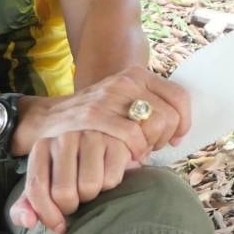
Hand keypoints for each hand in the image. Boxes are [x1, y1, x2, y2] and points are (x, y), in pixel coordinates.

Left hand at [9, 130, 139, 233]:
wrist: (98, 136)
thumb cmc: (67, 167)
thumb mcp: (44, 181)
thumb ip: (27, 205)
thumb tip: (29, 222)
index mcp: (41, 147)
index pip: (37, 188)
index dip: (47, 214)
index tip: (58, 227)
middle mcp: (65, 138)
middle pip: (64, 192)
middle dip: (70, 207)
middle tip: (76, 202)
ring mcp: (92, 138)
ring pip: (89, 187)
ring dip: (91, 197)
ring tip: (89, 189)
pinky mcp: (116, 143)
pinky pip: (111, 181)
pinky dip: (109, 187)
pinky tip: (105, 177)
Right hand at [14, 64, 190, 161]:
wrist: (50, 118)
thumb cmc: (94, 116)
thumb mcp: (123, 101)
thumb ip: (150, 107)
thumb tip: (179, 131)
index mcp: (138, 76)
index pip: (179, 97)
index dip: (183, 122)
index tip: (174, 138)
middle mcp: (127, 81)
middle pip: (170, 114)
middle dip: (165, 137)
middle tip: (151, 148)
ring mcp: (110, 96)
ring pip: (156, 124)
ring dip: (152, 145)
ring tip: (140, 152)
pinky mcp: (94, 114)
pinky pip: (133, 134)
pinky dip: (137, 150)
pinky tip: (131, 157)